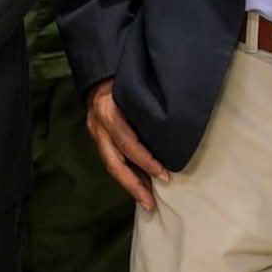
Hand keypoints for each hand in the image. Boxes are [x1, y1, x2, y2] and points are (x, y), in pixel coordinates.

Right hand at [85, 80, 167, 211]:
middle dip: (133, 185)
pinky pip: (111, 159)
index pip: (127, 142)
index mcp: (108, 111)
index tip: (165, 176)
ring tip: (147, 202)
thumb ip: (148, 105)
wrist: (98, 67)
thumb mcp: (135, 85)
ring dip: (130, 184)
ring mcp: (95, 131)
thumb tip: (176, 125)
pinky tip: (141, 184)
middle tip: (151, 203)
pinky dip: (127, 173)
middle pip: (114, 163)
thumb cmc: (124, 74)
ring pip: (111, 165)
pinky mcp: (97, 136)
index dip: (145, 161)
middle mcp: (98, 125)